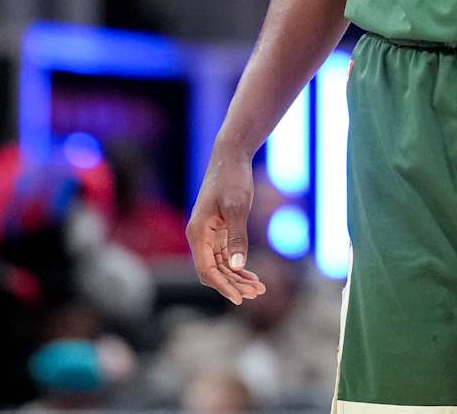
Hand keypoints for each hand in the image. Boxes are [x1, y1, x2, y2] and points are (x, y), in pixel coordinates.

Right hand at [186, 147, 266, 304]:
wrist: (231, 156)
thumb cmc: (232, 178)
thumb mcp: (237, 207)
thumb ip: (237, 237)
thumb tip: (237, 267)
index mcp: (197, 232)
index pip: (207, 270)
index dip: (223, 286)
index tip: (240, 299)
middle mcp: (199, 236)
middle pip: (213, 272)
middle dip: (233, 285)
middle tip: (257, 293)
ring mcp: (208, 234)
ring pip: (220, 266)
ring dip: (237, 279)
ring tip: (258, 289)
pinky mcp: (218, 231)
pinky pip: (225, 256)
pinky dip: (237, 267)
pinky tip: (252, 276)